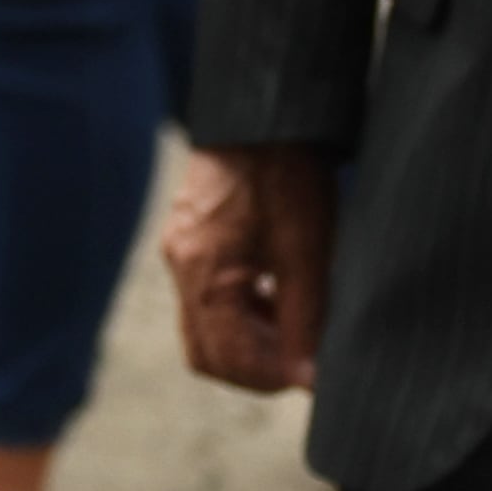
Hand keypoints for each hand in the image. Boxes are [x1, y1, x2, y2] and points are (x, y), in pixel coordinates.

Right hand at [164, 142, 336, 392]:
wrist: (263, 111)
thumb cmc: (286, 173)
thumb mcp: (307, 252)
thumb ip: (305, 320)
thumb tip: (309, 379)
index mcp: (203, 272)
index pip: (225, 359)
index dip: (270, 378)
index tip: (311, 375)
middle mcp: (180, 265)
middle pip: (207, 351)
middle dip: (254, 367)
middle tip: (302, 359)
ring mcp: (181, 249)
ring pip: (207, 325)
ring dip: (250, 340)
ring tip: (297, 326)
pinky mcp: (192, 236)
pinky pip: (208, 294)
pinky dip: (242, 310)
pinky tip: (279, 295)